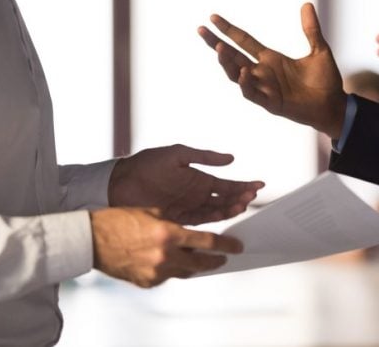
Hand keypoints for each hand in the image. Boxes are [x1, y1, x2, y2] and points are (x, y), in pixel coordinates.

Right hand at [90, 207, 241, 286]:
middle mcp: (165, 255)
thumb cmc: (119, 221)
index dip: (226, 245)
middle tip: (223, 257)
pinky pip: (168, 277)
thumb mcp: (154, 212)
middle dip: (215, 260)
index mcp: (169, 234)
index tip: (236, 247)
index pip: (208, 242)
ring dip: (194, 265)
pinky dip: (172, 269)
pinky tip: (171, 261)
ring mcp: (156, 272)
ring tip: (200, 259)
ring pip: (186, 272)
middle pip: (202, 263)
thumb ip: (177, 223)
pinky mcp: (147, 282)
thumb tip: (194, 233)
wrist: (93, 239)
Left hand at [109, 145, 263, 224]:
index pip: (226, 184)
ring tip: (243, 205)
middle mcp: (196, 195)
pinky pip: (201, 222)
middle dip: (241, 198)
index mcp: (198, 179)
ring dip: (231, 209)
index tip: (258, 185)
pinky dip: (215, 222)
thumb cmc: (145, 165)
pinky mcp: (178, 220)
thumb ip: (204, 157)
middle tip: (252, 197)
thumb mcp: (177, 155)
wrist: (119, 184)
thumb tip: (231, 158)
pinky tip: (226, 220)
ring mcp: (188, 209)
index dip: (243, 185)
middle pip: (225, 200)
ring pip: (216, 212)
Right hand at [198, 3, 347, 138]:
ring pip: (237, 75)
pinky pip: (253, 94)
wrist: (334, 105)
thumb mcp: (319, 50)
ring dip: (227, 63)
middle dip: (216, 44)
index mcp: (271, 59)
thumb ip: (311, 29)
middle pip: (233, 56)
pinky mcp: (272, 103)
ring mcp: (265, 88)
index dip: (229, 30)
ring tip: (219, 48)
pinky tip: (245, 72)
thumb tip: (306, 4)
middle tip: (201, 30)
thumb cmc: (325, 81)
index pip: (244, 41)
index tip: (213, 18)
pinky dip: (247, 84)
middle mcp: (263, 72)